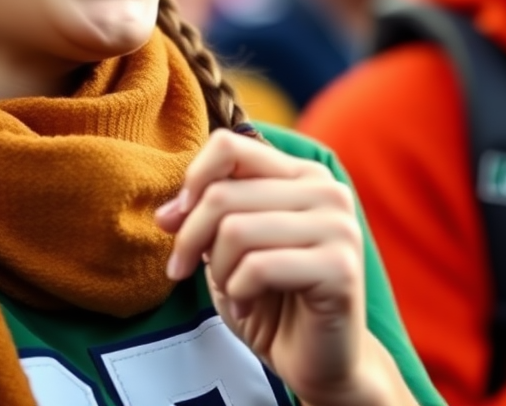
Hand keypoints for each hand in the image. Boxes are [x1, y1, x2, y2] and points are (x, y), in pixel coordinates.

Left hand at [156, 130, 410, 405]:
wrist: (319, 360)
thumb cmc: (270, 297)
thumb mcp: (228, 246)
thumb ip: (204, 214)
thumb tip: (165, 214)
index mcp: (300, 173)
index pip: (228, 145)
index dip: (192, 180)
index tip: (175, 220)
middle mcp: (326, 190)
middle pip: (223, 193)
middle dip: (190, 237)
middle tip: (182, 269)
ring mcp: (338, 226)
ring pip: (236, 230)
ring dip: (218, 270)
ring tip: (228, 289)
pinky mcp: (341, 268)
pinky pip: (259, 268)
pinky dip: (238, 292)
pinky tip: (246, 306)